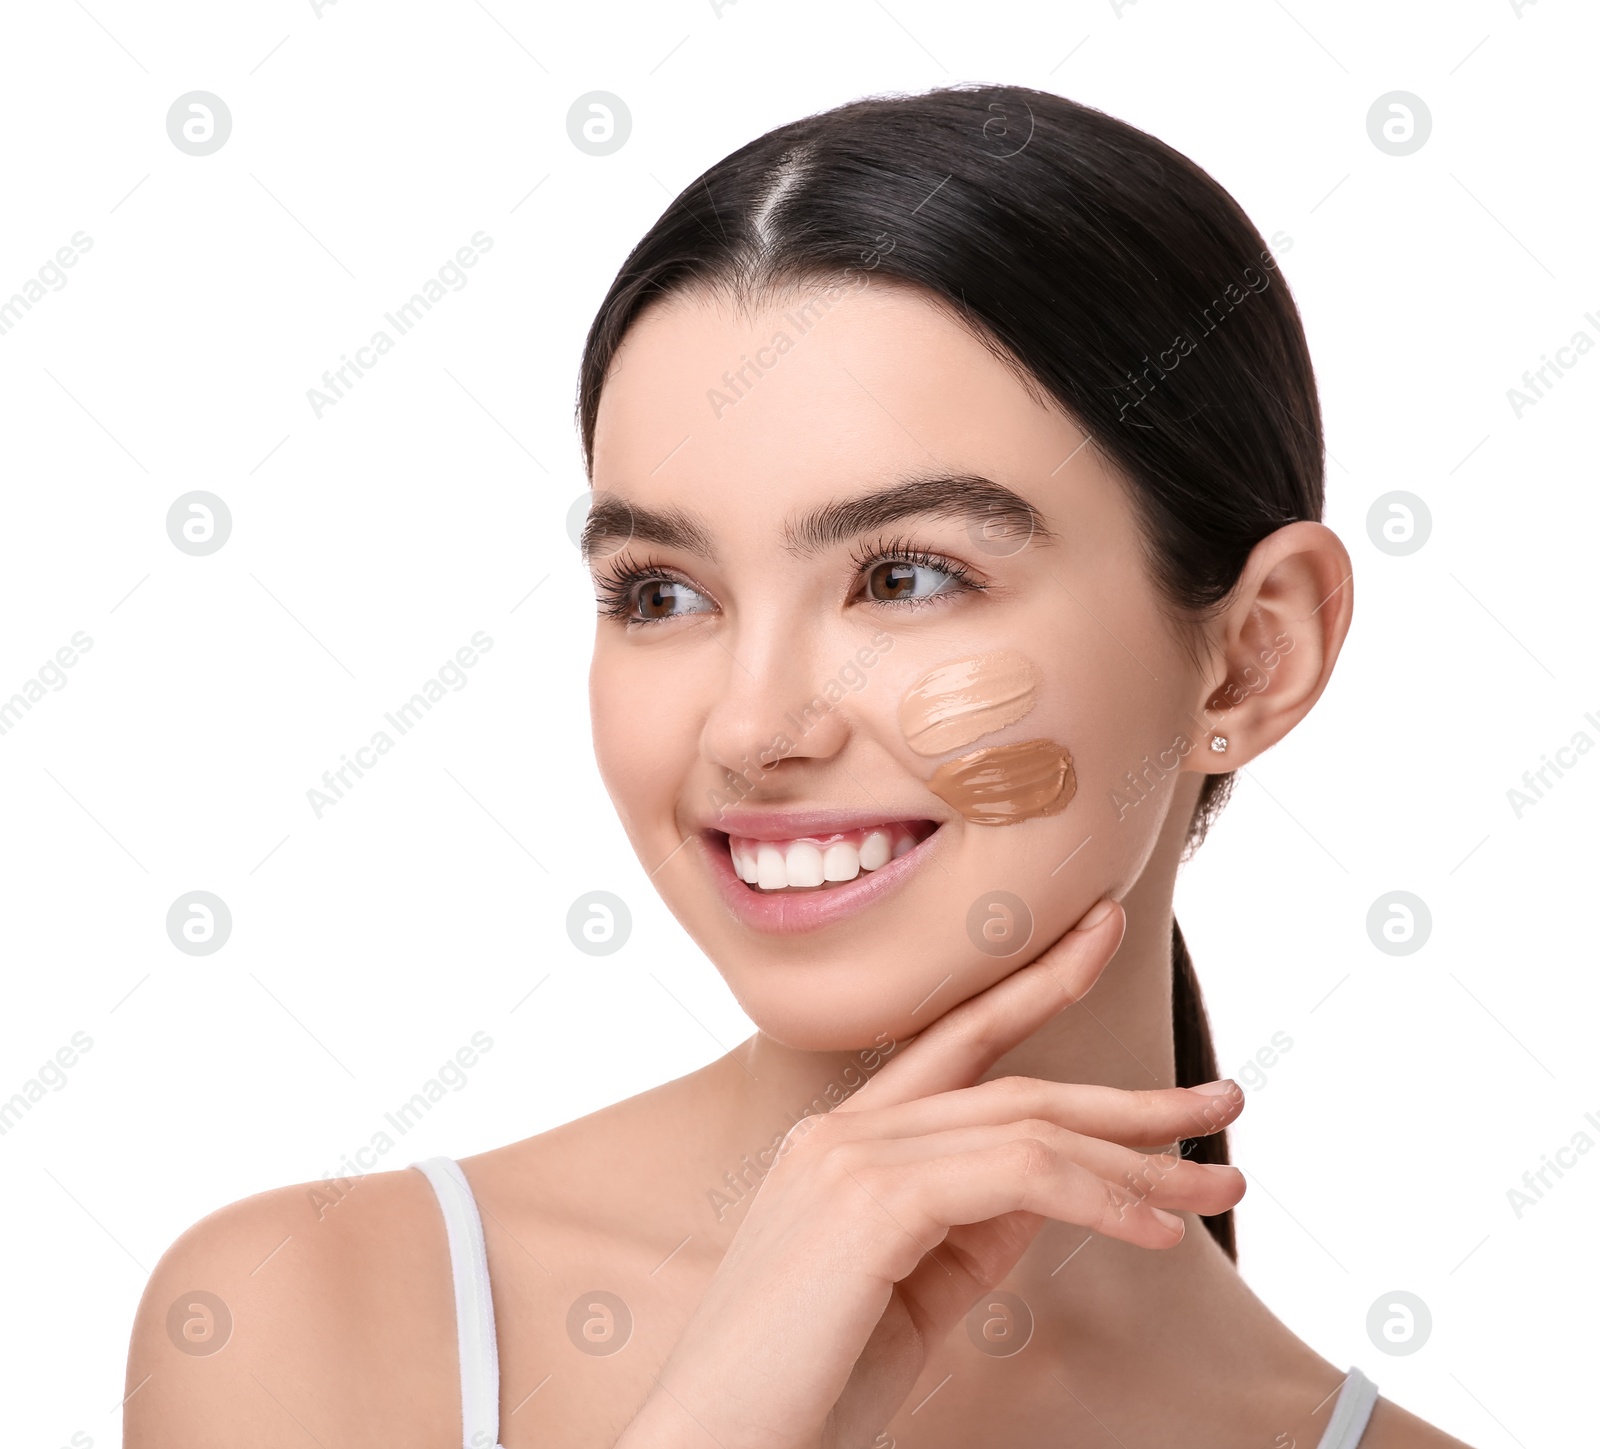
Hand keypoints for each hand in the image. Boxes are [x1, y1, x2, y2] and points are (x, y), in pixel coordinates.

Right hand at [617, 898, 1246, 1448]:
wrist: (719, 1446)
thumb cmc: (807, 1389)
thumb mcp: (912, 1293)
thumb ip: (972, 1230)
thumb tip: (1053, 1190)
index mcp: (843, 1142)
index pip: (958, 1043)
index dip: (1036, 985)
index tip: (1101, 940)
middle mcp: (844, 1131)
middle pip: (1016, 1085)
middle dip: (1131, 1096)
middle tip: (1224, 1098)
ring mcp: (851, 1157)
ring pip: (1029, 1129)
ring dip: (1138, 1157)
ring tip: (1220, 1183)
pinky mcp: (870, 1201)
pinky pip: (1016, 1177)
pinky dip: (1097, 1198)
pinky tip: (1155, 1227)